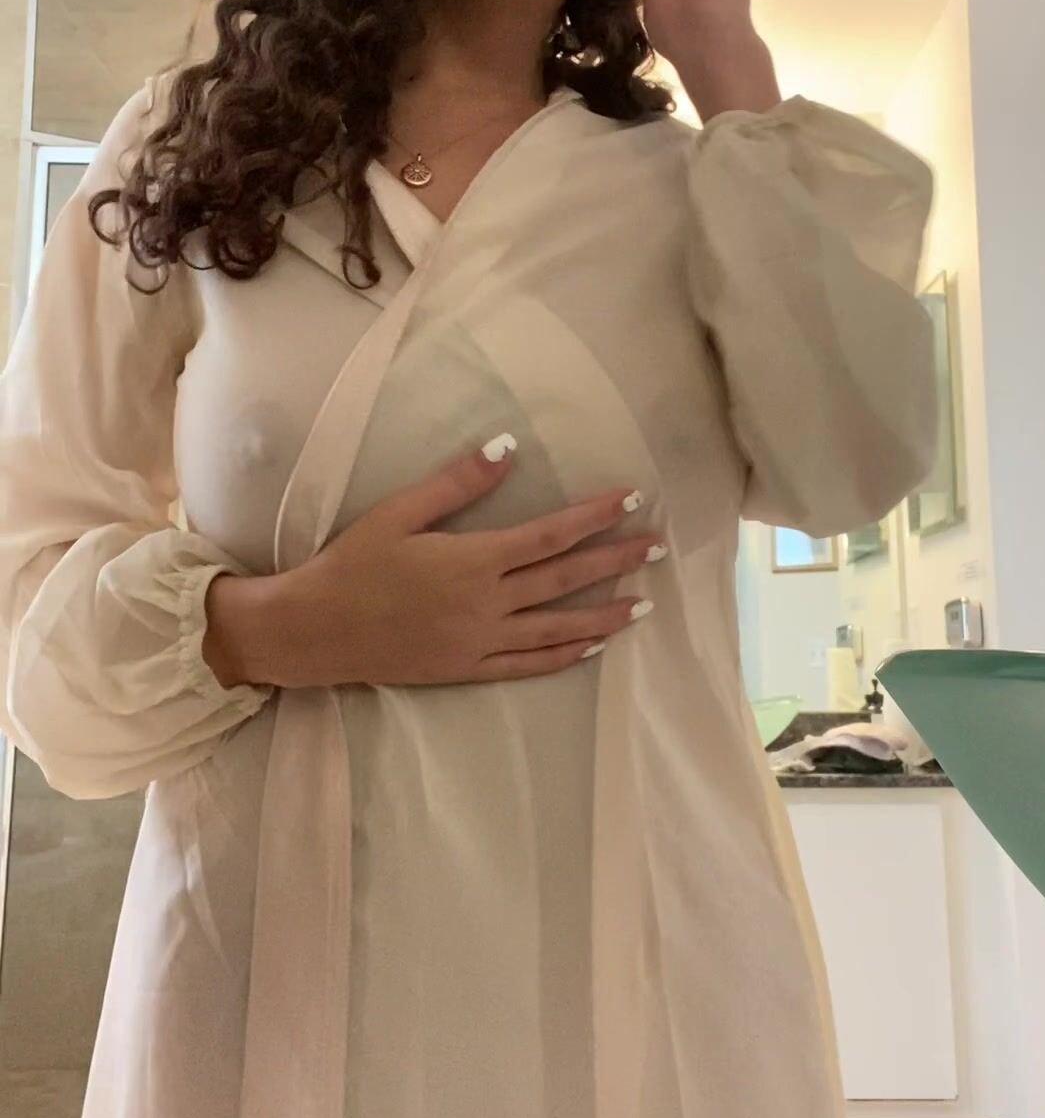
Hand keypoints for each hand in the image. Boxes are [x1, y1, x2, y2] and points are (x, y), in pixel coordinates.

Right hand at [275, 442, 666, 686]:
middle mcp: (486, 605)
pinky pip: (528, 665)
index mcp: (473, 560)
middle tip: (658, 548)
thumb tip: (506, 447)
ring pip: (557, 629)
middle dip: (615, 561)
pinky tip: (592, 647)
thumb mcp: (397, 513)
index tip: (630, 500)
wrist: (312, 631)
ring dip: (604, 614)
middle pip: (564, 580)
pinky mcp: (467, 669)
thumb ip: (456, 483)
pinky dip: (564, 656)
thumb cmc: (350, 564)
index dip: (594, 517)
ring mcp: (480, 642)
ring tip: (644, 604)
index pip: (550, 534)